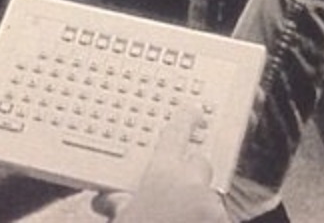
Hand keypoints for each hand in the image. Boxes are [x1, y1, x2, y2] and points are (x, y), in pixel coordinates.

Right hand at [93, 106, 229, 222]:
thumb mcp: (121, 219)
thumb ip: (118, 204)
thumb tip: (107, 201)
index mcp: (163, 173)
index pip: (179, 134)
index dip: (186, 120)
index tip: (193, 111)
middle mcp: (192, 185)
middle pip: (200, 165)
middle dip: (190, 176)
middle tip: (172, 196)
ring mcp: (212, 209)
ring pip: (209, 198)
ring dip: (198, 209)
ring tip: (178, 222)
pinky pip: (216, 220)